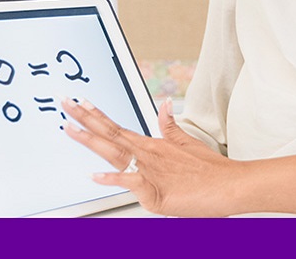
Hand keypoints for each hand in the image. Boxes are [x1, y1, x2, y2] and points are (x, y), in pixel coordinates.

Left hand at [62, 96, 242, 216]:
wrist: (229, 185)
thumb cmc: (211, 170)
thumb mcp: (188, 143)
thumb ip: (171, 126)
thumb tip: (164, 104)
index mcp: (153, 145)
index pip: (118, 128)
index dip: (97, 116)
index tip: (81, 104)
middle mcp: (148, 154)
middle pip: (110, 134)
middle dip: (85, 120)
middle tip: (66, 105)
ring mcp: (150, 170)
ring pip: (113, 153)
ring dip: (90, 140)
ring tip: (71, 128)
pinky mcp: (155, 190)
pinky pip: (129, 183)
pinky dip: (111, 179)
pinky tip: (94, 175)